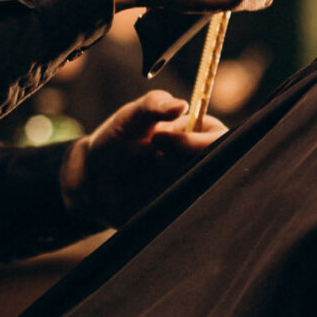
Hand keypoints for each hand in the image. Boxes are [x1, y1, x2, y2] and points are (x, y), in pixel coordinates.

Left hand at [59, 91, 227, 226]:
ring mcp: (194, 187)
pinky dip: (165, 205)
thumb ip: (154, 104)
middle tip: (149, 158)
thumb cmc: (118, 139)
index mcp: (201, 133)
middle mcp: (204, 160)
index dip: (195, 143)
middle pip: (215, 168)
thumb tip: (181, 105)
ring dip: (167, 184)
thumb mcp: (132, 114)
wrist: (96, 179)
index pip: (220, 139)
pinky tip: (144, 195)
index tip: (159, 140)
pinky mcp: (182, 210)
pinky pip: (186, 212)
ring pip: (199, 190)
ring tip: (142, 175)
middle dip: (178, 165)